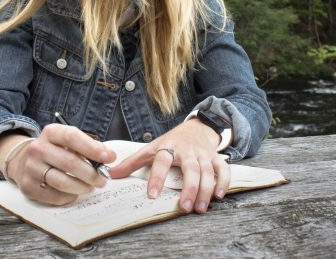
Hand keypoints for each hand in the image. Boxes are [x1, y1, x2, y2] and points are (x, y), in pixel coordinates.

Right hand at [5, 124, 116, 205]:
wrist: (22, 161)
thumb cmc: (54, 150)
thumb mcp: (66, 141)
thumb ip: (87, 146)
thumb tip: (109, 156)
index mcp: (50, 132)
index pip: (72, 137)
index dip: (92, 148)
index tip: (109, 157)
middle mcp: (37, 148)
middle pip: (69, 162)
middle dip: (91, 173)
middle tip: (102, 179)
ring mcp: (31, 168)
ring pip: (62, 182)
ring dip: (82, 187)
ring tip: (90, 187)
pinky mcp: (28, 186)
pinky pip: (54, 196)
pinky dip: (69, 196)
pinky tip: (74, 193)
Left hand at [109, 119, 229, 212]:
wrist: (196, 126)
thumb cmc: (171, 142)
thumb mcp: (151, 148)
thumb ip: (132, 162)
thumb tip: (111, 174)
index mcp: (168, 147)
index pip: (161, 161)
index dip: (157, 177)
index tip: (152, 195)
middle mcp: (187, 150)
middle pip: (190, 168)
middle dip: (189, 188)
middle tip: (184, 208)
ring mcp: (203, 154)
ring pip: (207, 171)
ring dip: (205, 190)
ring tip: (200, 208)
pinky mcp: (215, 157)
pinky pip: (223, 169)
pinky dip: (224, 181)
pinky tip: (219, 195)